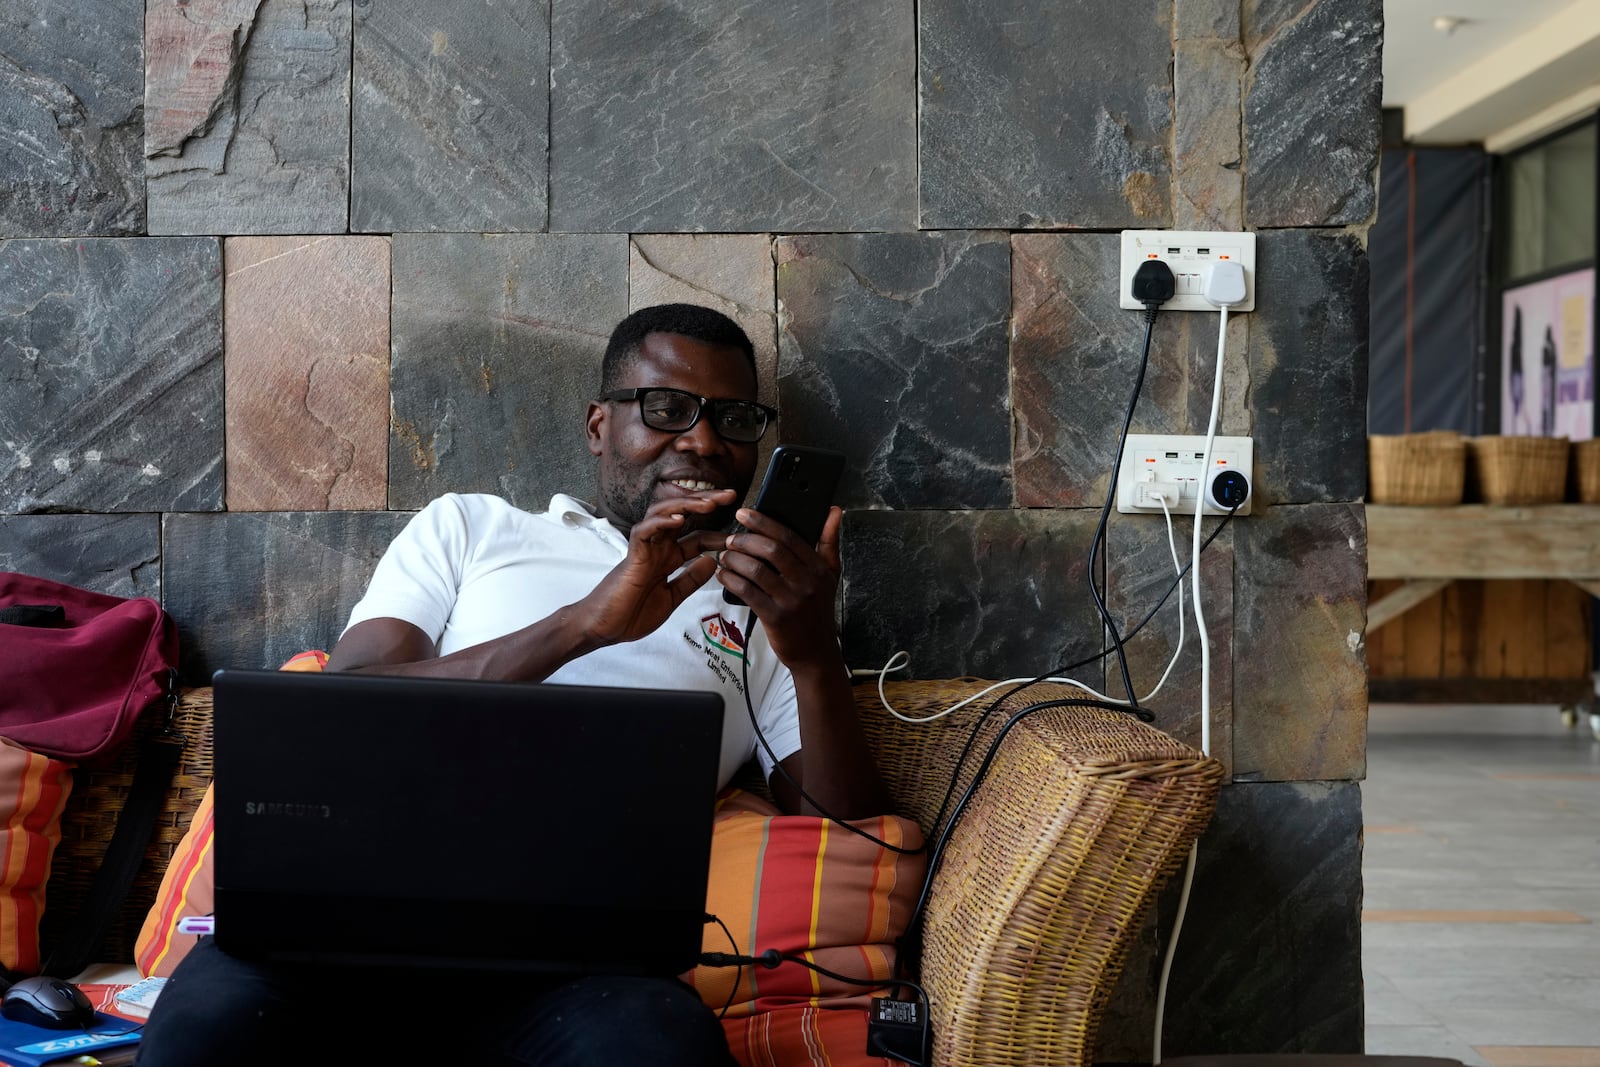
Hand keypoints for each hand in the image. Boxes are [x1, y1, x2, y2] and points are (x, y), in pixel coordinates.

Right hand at [579, 492, 733, 647]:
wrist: (603, 628)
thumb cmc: (630, 614)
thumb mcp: (671, 597)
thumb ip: (690, 579)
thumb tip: (713, 561)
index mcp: (667, 558)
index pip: (697, 538)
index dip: (719, 534)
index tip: (740, 533)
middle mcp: (657, 548)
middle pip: (683, 516)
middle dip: (706, 503)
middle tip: (730, 495)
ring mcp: (644, 549)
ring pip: (664, 514)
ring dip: (687, 505)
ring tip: (709, 502)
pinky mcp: (632, 555)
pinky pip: (645, 530)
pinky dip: (661, 523)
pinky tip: (678, 520)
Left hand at [716, 505, 842, 667]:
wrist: (816, 651)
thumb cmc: (818, 610)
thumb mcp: (830, 575)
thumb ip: (829, 541)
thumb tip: (834, 510)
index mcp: (819, 568)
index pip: (789, 537)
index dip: (764, 522)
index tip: (744, 513)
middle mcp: (807, 583)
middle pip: (771, 550)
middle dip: (745, 540)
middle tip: (731, 539)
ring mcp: (791, 601)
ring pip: (756, 570)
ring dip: (735, 559)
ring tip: (725, 556)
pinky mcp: (775, 618)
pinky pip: (748, 592)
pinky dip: (731, 580)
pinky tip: (724, 576)